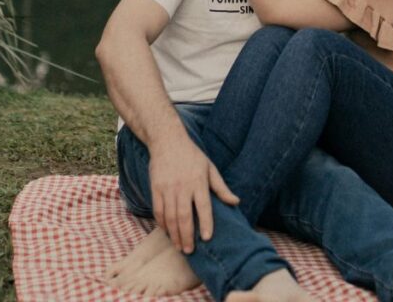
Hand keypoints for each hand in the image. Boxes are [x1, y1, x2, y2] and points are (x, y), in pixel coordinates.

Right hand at [148, 131, 238, 253]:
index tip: (207, 238)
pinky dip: (162, 223)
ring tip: (179, 246)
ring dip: (174, 234)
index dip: (205, 223)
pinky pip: (158, 210)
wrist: (167, 140)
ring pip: (170, 216)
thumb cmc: (193, 155)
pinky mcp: (155, 188)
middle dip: (187, 235)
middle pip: (183, 216)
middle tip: (190, 251)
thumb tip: (236, 202)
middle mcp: (183, 186)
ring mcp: (167, 188)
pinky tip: (167, 232)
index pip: (203, 206)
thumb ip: (221, 187)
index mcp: (199, 181)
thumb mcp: (210, 168)